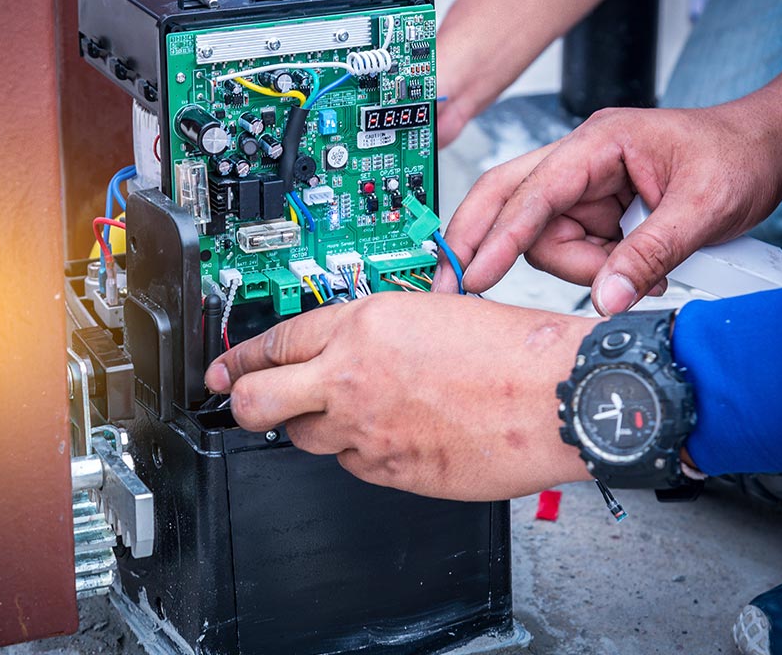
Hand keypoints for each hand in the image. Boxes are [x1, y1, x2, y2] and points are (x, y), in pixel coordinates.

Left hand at [205, 293, 593, 500]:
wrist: (554, 395)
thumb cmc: (509, 349)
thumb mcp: (427, 311)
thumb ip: (371, 332)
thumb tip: (339, 350)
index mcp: (362, 324)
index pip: (276, 342)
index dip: (242, 357)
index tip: (228, 367)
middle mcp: (352, 376)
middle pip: (257, 400)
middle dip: (241, 401)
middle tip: (241, 399)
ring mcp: (366, 429)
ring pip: (305, 438)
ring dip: (317, 427)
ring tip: (358, 414)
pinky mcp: (388, 470)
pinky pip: (353, 465)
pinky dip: (362, 453)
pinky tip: (397, 435)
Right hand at [432, 95, 781, 313]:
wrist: (762, 151)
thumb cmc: (735, 157)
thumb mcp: (702, 207)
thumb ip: (650, 253)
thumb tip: (607, 300)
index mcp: (597, 143)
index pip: (532, 192)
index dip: (499, 236)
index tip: (474, 275)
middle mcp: (579, 163)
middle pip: (506, 200)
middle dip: (481, 241)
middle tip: (458, 282)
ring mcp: (582, 188)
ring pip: (540, 238)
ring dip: (576, 269)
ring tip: (635, 274)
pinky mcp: (591, 211)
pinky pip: (567, 248)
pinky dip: (591, 270)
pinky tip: (630, 271)